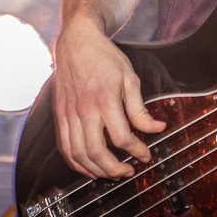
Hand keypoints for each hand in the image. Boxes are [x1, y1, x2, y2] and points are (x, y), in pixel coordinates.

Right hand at [52, 14, 165, 178]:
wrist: (76, 42)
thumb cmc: (104, 57)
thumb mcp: (130, 78)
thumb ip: (140, 108)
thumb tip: (157, 128)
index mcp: (104, 99)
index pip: (121, 137)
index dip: (136, 151)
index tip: (146, 155)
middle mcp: (83, 110)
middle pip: (96, 152)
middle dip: (115, 169)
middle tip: (129, 171)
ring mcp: (68, 115)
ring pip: (78, 154)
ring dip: (96, 171)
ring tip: (112, 173)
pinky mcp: (60, 117)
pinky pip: (64, 148)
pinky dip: (76, 163)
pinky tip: (89, 167)